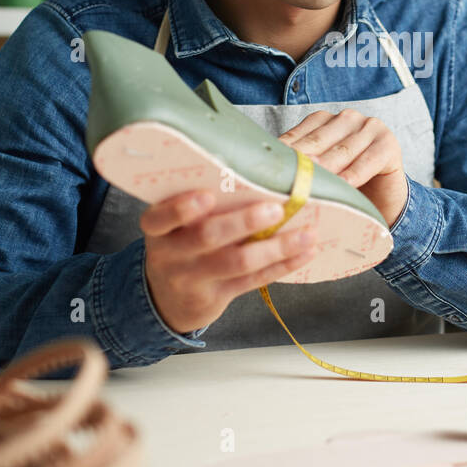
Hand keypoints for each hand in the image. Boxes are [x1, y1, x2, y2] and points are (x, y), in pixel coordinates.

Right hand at [139, 191, 316, 334]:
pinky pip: (253, 281)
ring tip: (307, 234)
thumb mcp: (176, 225)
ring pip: (238, 262)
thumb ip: (204, 202)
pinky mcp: (216, 297)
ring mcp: (193, 279)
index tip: (208, 195)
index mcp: (158, 229)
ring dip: (277, 247)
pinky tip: (305, 252)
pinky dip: (282, 265)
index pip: (159, 218)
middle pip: (207, 237)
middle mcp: (170, 255)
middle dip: (244, 222)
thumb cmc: (181, 243)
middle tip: (276, 209)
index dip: (181, 208)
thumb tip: (268, 166)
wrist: (167, 300)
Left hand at [279, 109, 408, 227]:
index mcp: (326, 120)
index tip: (266, 168)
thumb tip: (263, 169)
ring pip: (342, 151)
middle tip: (284, 178)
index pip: (300, 135)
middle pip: (319, 142)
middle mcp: (348, 118)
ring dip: (325, 170)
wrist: (384, 201)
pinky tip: (343, 186)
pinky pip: (368, 161)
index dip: (284, 153)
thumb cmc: (345, 186)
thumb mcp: (320, 173)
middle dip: (302, 161)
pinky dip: (354, 175)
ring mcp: (371, 127)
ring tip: (309, 185)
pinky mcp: (388, 144)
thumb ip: (299, 165)